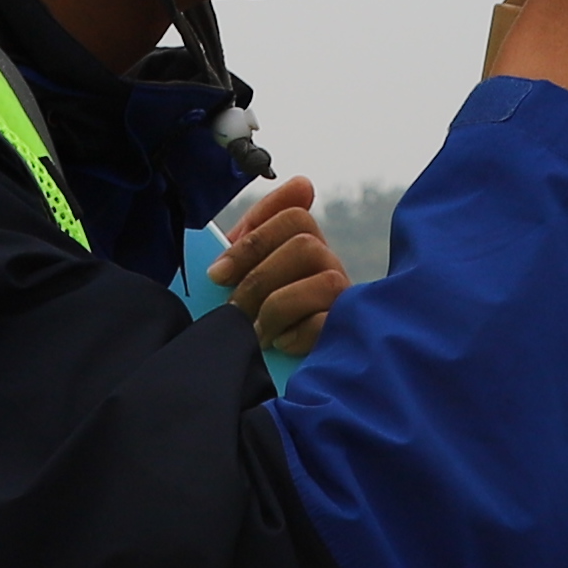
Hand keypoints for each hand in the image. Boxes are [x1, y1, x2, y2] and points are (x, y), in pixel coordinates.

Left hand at [207, 175, 350, 353]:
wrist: (268, 375)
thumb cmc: (254, 322)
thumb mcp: (242, 281)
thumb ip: (245, 244)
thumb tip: (287, 191)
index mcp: (303, 248)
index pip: (294, 216)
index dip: (253, 240)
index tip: (217, 273)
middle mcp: (329, 266)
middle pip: (306, 244)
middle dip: (259, 277)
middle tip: (233, 308)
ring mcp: (345, 298)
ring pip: (325, 280)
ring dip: (278, 307)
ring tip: (256, 332)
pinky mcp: (350, 332)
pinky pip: (330, 321)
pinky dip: (298, 333)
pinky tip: (281, 345)